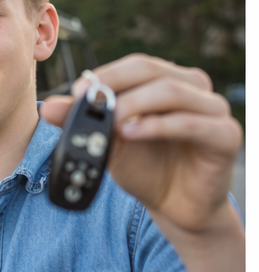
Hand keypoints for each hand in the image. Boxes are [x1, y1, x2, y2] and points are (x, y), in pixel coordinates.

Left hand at [41, 54, 240, 234]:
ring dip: (134, 104)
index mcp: (167, 80)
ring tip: (111, 124)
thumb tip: (46, 106)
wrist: (175, 207)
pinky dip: (158, 125)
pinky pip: (193, 123)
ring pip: (172, 90)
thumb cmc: (145, 167)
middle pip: (152, 70)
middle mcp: (193, 88)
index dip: (106, 74)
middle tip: (89, 103)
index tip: (78, 92)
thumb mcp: (106, 142)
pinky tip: (133, 134)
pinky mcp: (225, 136)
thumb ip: (80, 122)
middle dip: (116, 85)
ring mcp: (213, 110)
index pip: (137, 64)